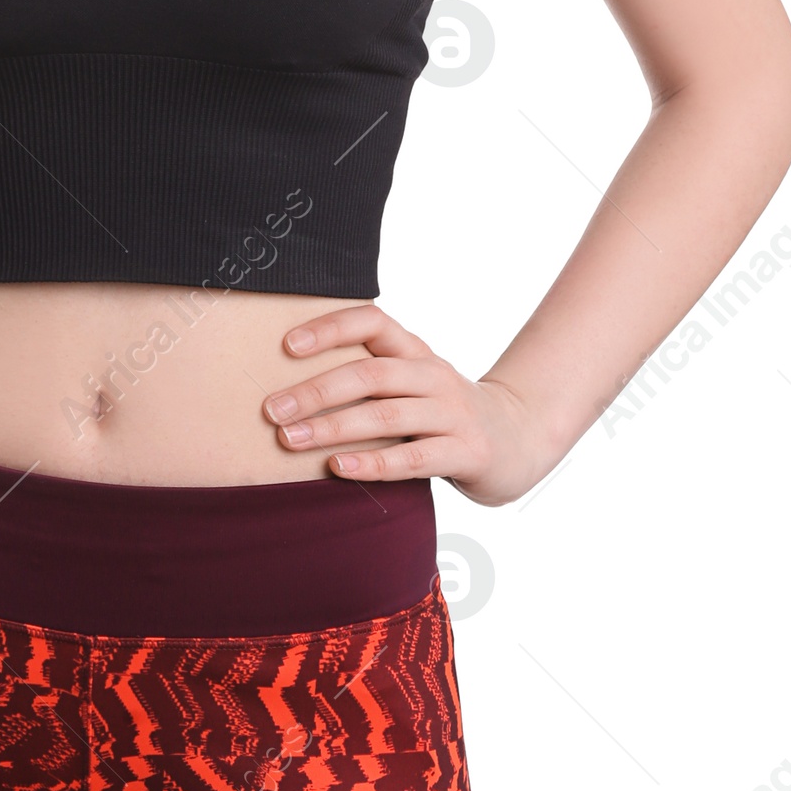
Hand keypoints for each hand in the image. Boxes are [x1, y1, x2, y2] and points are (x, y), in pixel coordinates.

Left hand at [261, 302, 552, 506]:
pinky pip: (414, 458)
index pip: (372, 321)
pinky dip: (373, 463)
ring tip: (290, 439)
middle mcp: (433, 375)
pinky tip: (339, 468)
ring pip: (387, 416)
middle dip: (316, 390)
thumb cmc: (444, 412)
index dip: (330, 328)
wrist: (519, 438)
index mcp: (415, 351)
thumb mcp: (413, 383)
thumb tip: (290, 388)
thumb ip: (370, 379)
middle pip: (370, 373)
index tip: (286, 345)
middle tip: (271, 409)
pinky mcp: (467, 452)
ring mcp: (453, 413)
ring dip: (333, 427)